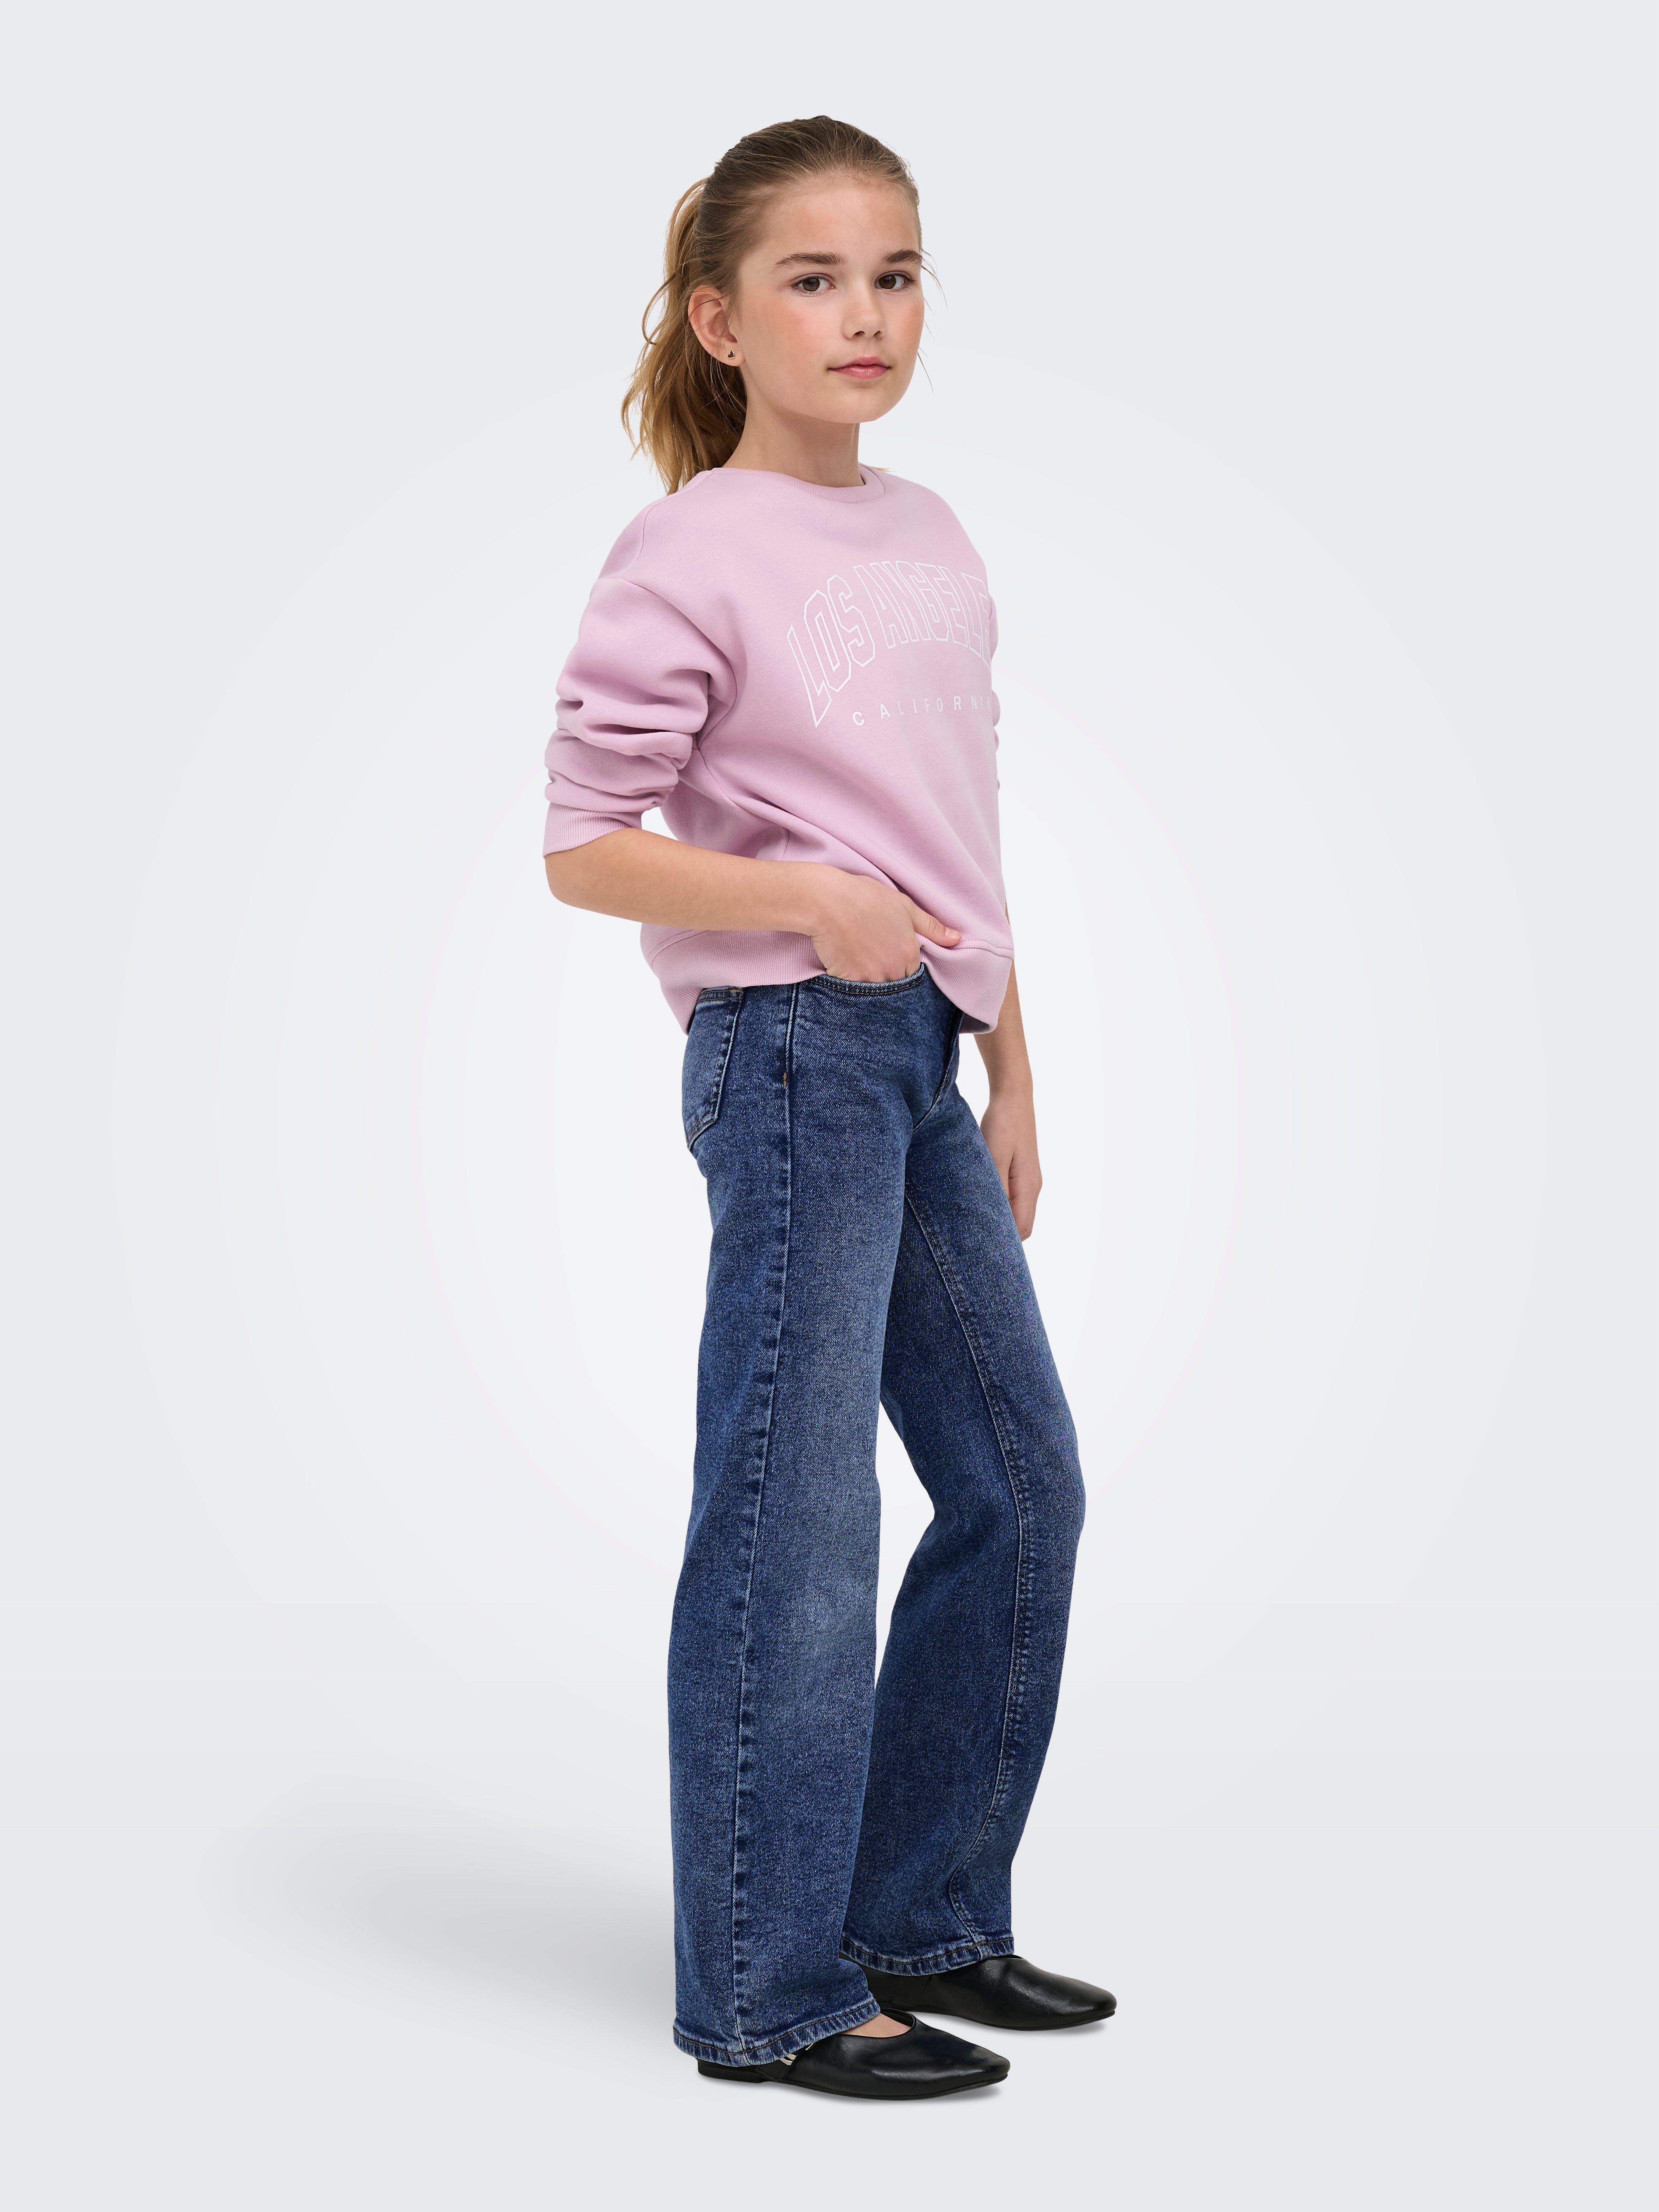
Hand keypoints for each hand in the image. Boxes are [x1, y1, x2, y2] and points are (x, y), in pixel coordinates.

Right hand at [805, 867, 960, 982]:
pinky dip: (851, 985)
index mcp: (909, 953)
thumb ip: (931, 927)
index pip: (913, 974)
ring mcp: (870, 979)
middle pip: (896, 987)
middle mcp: (893, 970)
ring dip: (871, 983)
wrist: (826, 901)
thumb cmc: (865, 897)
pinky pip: (854, 994)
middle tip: (872, 958)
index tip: (888, 954)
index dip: (902, 966)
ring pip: (876, 993)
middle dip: (888, 977)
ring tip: (859, 962)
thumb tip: (957, 939)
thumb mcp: (904, 906)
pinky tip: (846, 965)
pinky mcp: (848, 982)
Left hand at [980, 1089, 1041, 1238]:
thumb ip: (995, 1188)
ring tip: (975, 1223)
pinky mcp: (1022, 1171)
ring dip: (1002, 1221)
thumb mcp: (993, 1156)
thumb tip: (993, 1217)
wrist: (1013, 1096)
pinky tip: (983, 1203)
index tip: (981, 1248)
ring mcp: (1029, 1179)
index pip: (1022, 1228)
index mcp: (1028, 1186)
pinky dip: (1002, 1207)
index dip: (1005, 1243)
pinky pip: (1015, 1199)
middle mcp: (1033, 1186)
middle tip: (974, 1241)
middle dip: (1003, 1237)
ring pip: (1019, 1213)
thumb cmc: (1002, 1123)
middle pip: (1023, 1226)